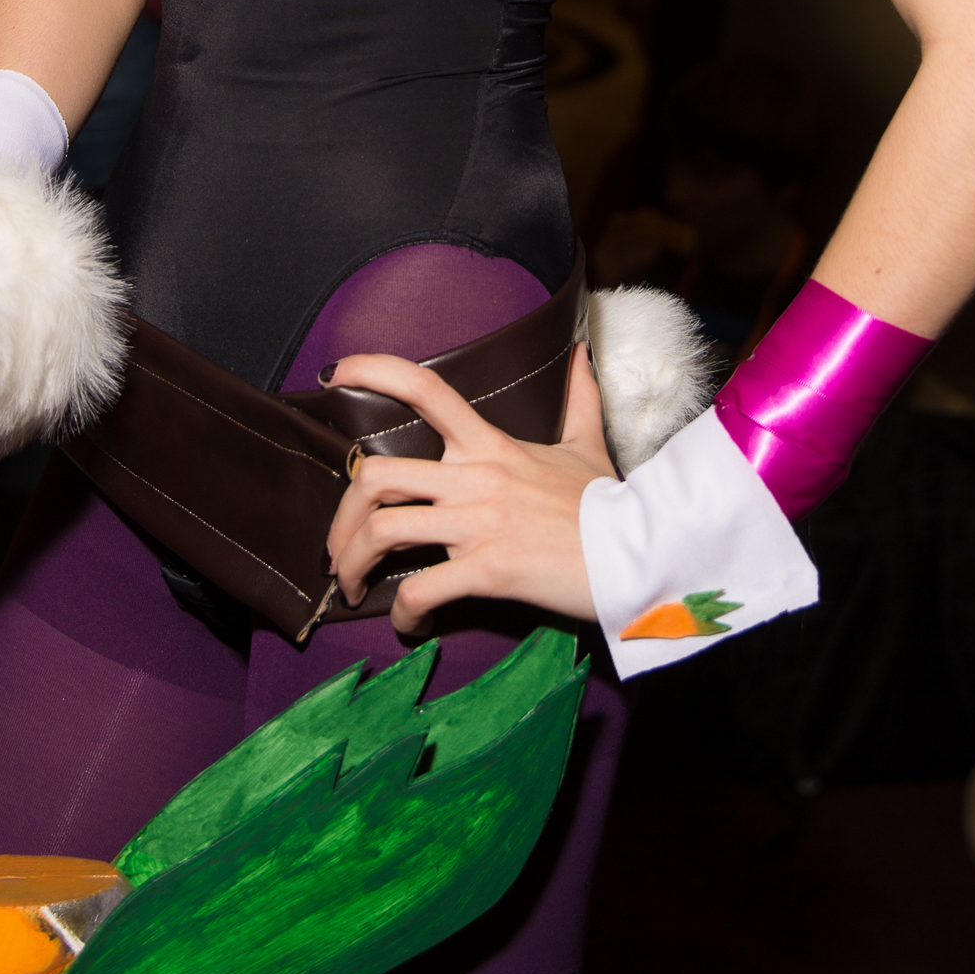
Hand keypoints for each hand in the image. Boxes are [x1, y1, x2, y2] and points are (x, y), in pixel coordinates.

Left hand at [323, 344, 615, 633]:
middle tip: (338, 546)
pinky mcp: (489, 569)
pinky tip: (409, 622)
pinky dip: (402, 612)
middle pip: (377, 476)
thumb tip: (583, 351)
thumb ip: (578, 398)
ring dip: (353, 562)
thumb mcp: (588, 443)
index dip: (373, 371)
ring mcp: (479, 523)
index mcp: (490, 444)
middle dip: (342, 514)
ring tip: (353, 585)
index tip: (336, 374)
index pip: (424, 389)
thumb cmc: (607, 504)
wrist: (639, 554)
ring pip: (385, 530)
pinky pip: (422, 589)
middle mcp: (476, 477)